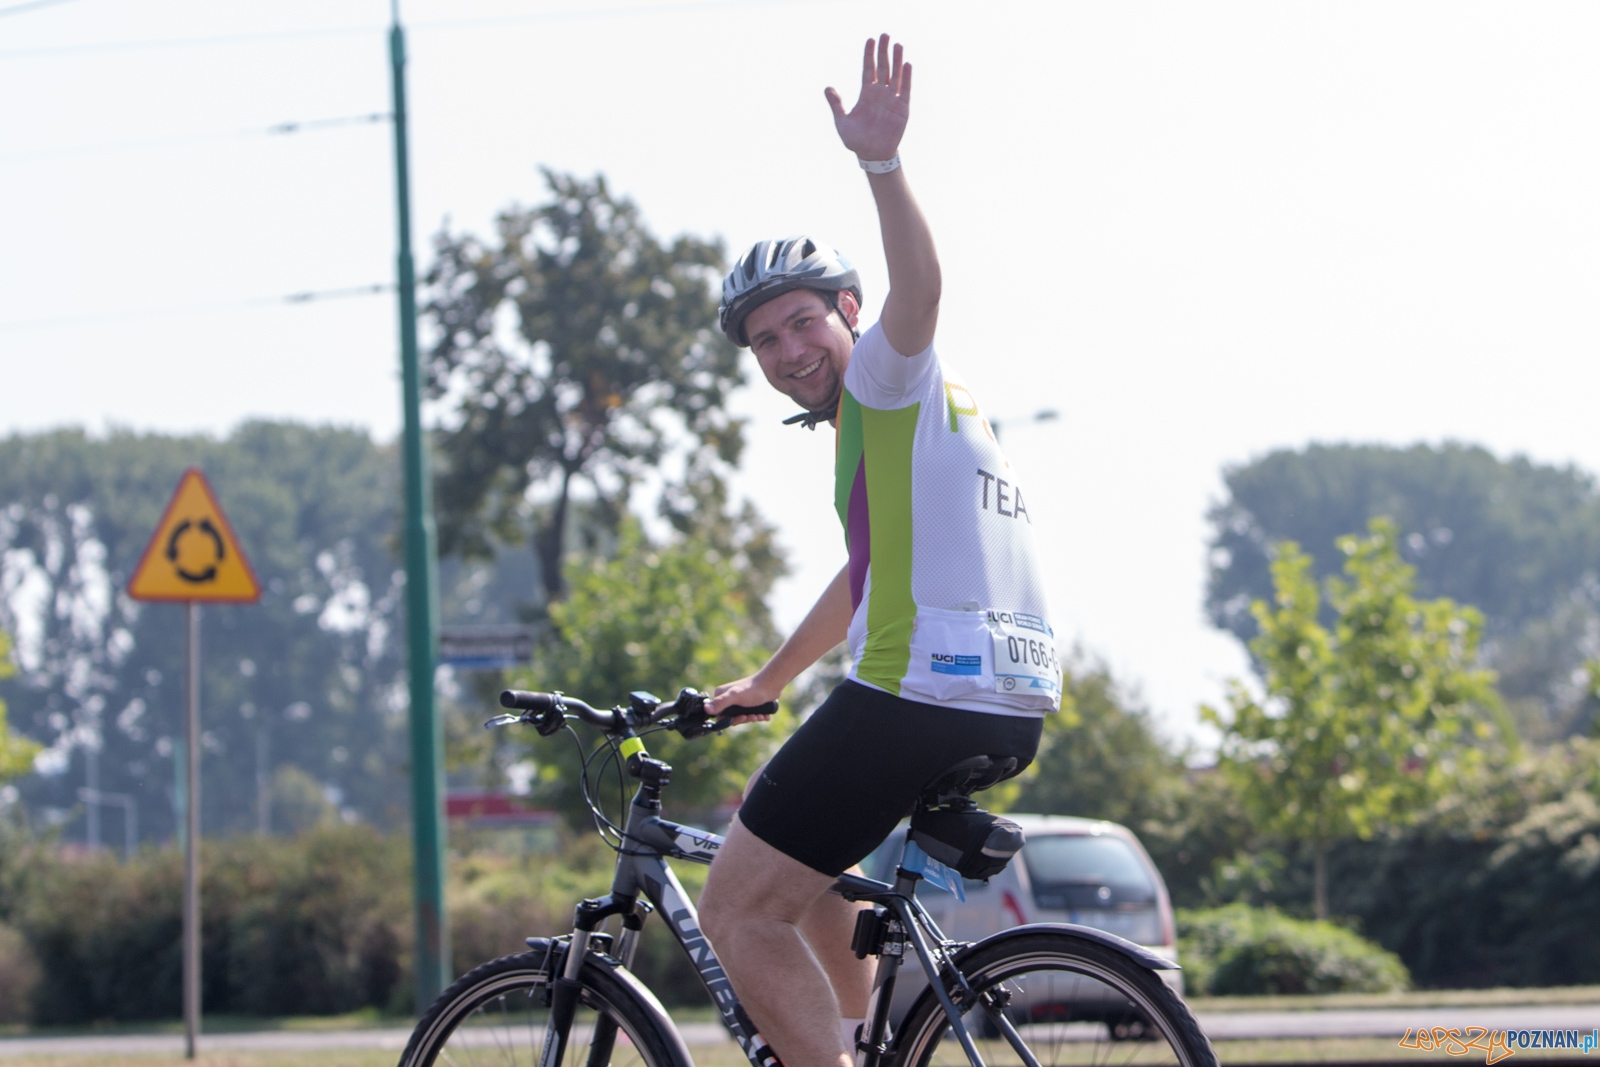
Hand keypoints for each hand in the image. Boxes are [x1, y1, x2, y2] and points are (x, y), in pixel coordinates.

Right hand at [707, 674, 779, 724]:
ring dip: (752, 718)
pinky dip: (757, 716)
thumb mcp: (735, 696)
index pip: (720, 715)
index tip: (742, 717)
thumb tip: (706, 709)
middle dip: (744, 719)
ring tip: (759, 715)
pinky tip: (764, 715)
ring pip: (742, 717)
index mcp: (721, 695)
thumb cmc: (753, 689)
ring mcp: (738, 701)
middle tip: (753, 716)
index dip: (731, 720)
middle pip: (732, 717)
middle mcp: (728, 698)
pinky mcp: (748, 703)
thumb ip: (721, 702)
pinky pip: (750, 714)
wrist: (771, 684)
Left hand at [825, 34, 910, 162]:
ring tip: (897, 45)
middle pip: (883, 68)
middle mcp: (880, 94)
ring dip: (897, 60)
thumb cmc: (856, 140)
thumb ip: (836, 104)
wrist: (871, 155)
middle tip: (885, 35)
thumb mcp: (842, 121)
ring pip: (895, 75)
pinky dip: (906, 78)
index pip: (868, 69)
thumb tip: (827, 88)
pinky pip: (904, 90)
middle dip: (883, 51)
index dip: (869, 55)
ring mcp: (892, 100)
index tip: (870, 40)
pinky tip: (907, 65)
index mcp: (866, 95)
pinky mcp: (902, 109)